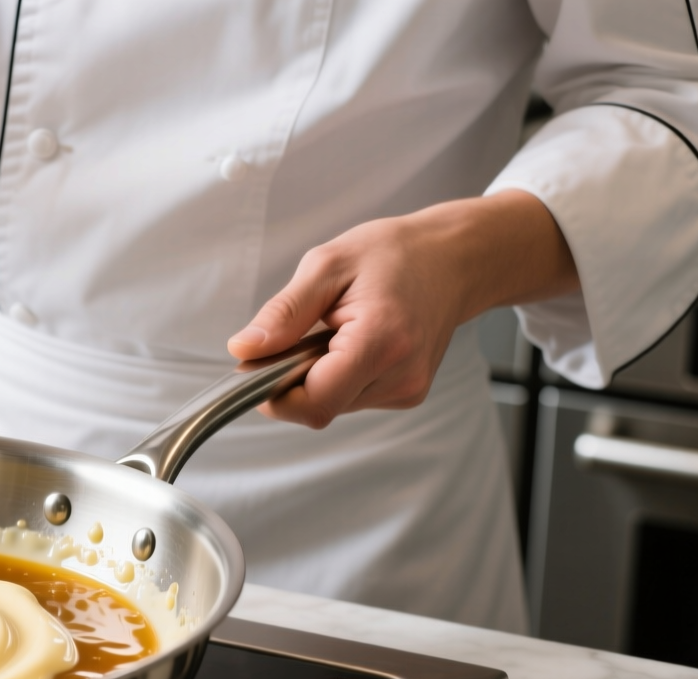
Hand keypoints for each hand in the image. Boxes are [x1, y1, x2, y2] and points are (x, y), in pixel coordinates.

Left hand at [226, 191, 577, 427]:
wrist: (453, 259)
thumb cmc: (395, 254)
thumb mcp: (326, 266)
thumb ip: (284, 313)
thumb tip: (244, 349)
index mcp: (381, 341)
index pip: (313, 402)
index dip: (273, 393)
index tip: (255, 366)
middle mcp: (401, 375)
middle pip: (319, 406)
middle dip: (291, 378)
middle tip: (297, 334)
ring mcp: (408, 389)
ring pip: (333, 404)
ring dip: (315, 376)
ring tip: (332, 330)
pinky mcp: (407, 393)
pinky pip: (351, 397)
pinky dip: (337, 376)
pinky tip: (351, 342)